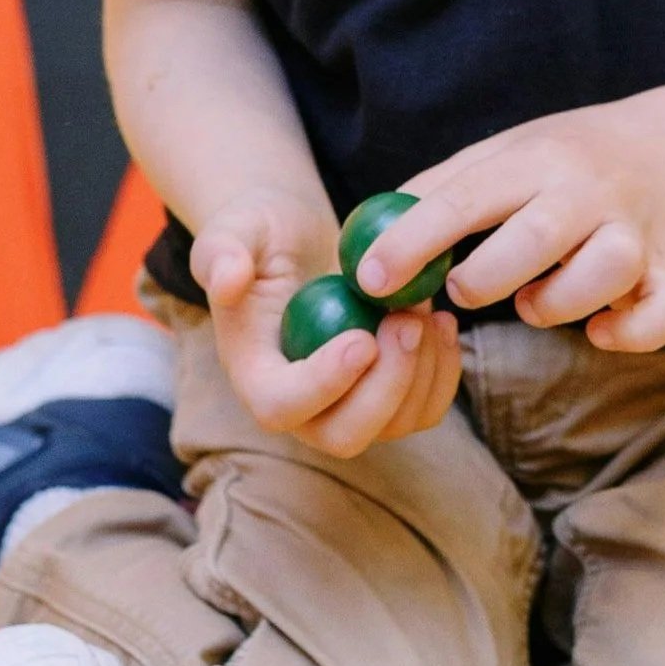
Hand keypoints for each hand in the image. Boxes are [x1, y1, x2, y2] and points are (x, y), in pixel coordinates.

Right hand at [190, 192, 460, 456]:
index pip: (281, 407)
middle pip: (345, 435)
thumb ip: (221, 252)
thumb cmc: (262, 234)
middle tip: (407, 322)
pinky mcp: (385, 395)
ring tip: (424, 307)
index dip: (323, 384)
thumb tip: (227, 277)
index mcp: (255, 376)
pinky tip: (442, 321)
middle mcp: (301, 407)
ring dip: (421, 373)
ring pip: (394, 426)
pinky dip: (443, 372)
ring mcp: (346, 406)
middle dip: (386, 388)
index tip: (362, 338)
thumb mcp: (236, 229)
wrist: (298, 242)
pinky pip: (424, 408)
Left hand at [357, 100, 664, 350]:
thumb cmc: (570, 157)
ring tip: (534, 301)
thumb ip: (441, 189)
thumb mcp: (506, 152)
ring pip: (606, 270)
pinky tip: (600, 331)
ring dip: (559, 302)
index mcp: (537, 159)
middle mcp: (589, 191)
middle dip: (489, 276)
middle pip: (538, 235)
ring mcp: (636, 231)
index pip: (466, 197)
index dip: (413, 241)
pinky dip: (632, 332)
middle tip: (462, 291)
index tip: (371, 278)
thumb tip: (368, 233)